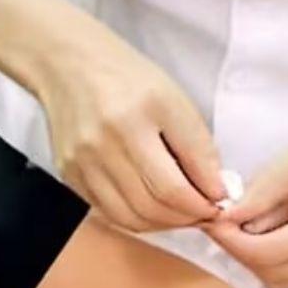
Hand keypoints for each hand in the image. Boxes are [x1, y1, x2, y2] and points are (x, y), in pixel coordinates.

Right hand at [26, 20, 224, 232]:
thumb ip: (199, 148)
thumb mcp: (174, 100)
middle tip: (204, 212)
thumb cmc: (127, 77)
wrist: (71, 64)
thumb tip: (217, 191)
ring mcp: (81, 163)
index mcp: (133, 121)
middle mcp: (102, 147)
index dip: (201, 206)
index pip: (172, 187)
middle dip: (185, 218)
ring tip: (181, 212)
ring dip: (162, 223)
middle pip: (150, 207)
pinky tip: (152, 206)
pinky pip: (107, 211)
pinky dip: (135, 217)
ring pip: (128, 217)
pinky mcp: (69, 173)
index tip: (218, 204)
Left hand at [207, 118, 287, 287]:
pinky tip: (275, 241)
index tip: (213, 224)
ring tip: (249, 231)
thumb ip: (258, 196)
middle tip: (225, 227)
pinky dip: (284, 266)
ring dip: (261, 262)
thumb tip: (225, 221)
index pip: (269, 253)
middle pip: (277, 273)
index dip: (234, 243)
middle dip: (243, 253)